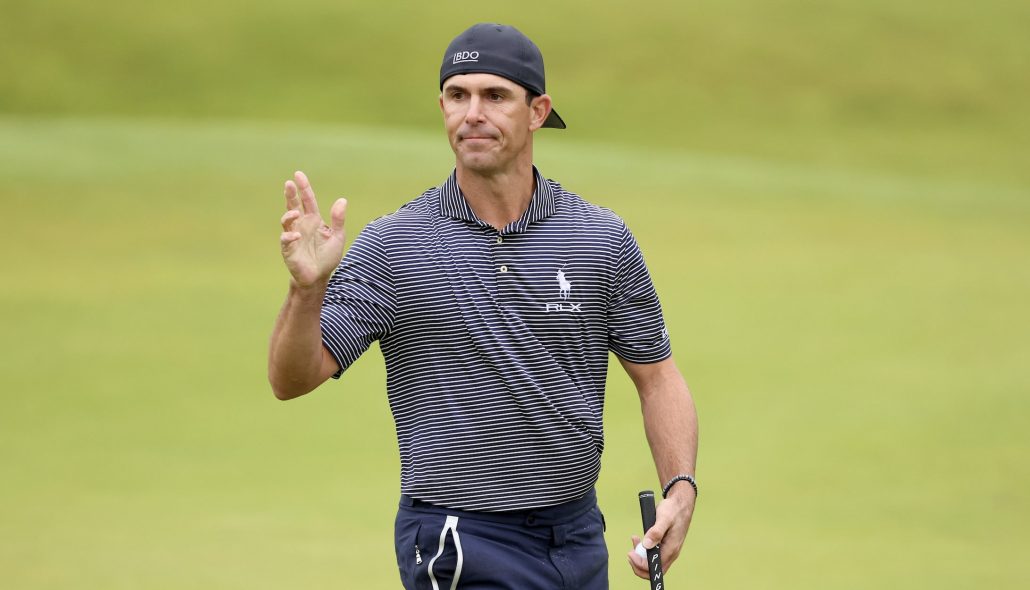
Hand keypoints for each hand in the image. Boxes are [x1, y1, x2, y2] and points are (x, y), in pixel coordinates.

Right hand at [280, 171, 347, 288]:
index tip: (298, 175)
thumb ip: (338, 219)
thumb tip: (342, 200)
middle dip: (290, 195)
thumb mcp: (337, 236)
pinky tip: (296, 236)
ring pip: (286, 221)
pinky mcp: (289, 249)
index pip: (307, 200)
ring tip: (295, 212)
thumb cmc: (327, 257)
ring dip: (289, 215)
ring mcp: (294, 236)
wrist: (319, 277)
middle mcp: (301, 225)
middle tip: (289, 183)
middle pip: (293, 205)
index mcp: (313, 220)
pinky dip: (290, 237)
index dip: (304, 188)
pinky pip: (286, 240)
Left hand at [627, 492, 694, 578]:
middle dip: (638, 564)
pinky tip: (638, 540)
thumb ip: (656, 532)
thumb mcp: (664, 518)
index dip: (640, 564)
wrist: (681, 503)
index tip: (631, 553)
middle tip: (630, 552)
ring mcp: (668, 550)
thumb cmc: (673, 510)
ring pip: (652, 563)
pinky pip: (653, 554)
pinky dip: (643, 550)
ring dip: (640, 556)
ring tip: (634, 540)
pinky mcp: (664, 545)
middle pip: (653, 570)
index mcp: (671, 549)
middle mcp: (670, 552)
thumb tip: (646, 545)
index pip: (654, 567)